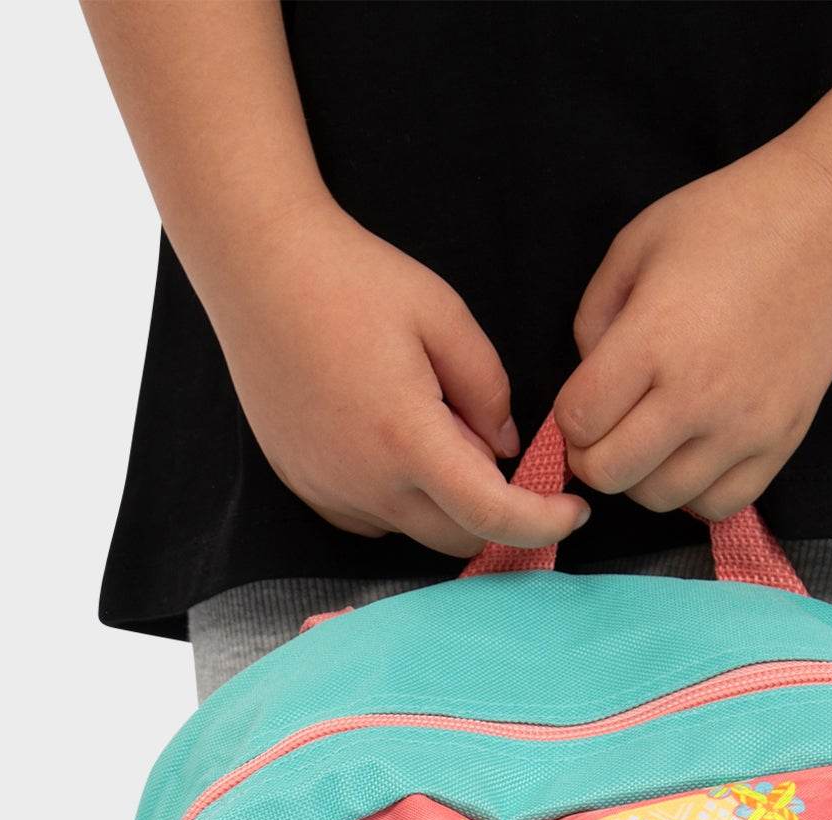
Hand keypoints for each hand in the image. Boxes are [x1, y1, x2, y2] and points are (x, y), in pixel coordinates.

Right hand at [206, 209, 591, 557]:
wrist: (258, 269)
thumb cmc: (352, 279)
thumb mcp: (443, 315)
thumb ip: (488, 388)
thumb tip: (506, 447)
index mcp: (408, 439)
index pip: (492, 515)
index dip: (543, 523)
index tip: (573, 510)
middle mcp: (366, 483)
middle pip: (458, 538)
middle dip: (494, 511)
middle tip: (493, 447)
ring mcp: (330, 492)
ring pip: (414, 530)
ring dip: (441, 500)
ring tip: (427, 424)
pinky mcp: (305, 488)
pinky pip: (372, 518)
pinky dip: (398, 497)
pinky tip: (385, 438)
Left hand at [555, 137, 831, 519]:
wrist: (828, 225)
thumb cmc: (727, 223)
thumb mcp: (636, 246)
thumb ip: (594, 321)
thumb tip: (590, 387)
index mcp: (654, 339)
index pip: (578, 422)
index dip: (569, 417)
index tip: (587, 398)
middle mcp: (698, 394)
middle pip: (611, 474)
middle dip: (594, 457)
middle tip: (608, 428)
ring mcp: (744, 426)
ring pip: (661, 499)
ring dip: (643, 477)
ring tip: (654, 438)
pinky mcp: (782, 442)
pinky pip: (719, 504)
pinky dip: (695, 491)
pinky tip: (694, 454)